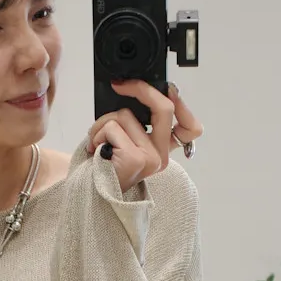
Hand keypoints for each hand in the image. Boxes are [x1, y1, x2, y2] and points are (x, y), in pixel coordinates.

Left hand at [85, 80, 203, 191]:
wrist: (89, 195)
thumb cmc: (104, 169)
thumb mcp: (127, 145)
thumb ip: (137, 127)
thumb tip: (134, 94)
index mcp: (162, 151)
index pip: (191, 129)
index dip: (184, 104)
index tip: (169, 89)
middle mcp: (160, 156)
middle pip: (165, 108)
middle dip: (140, 89)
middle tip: (120, 85)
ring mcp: (150, 158)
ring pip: (126, 115)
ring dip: (103, 122)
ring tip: (97, 140)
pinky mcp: (134, 159)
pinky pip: (112, 127)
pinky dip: (97, 133)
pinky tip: (95, 149)